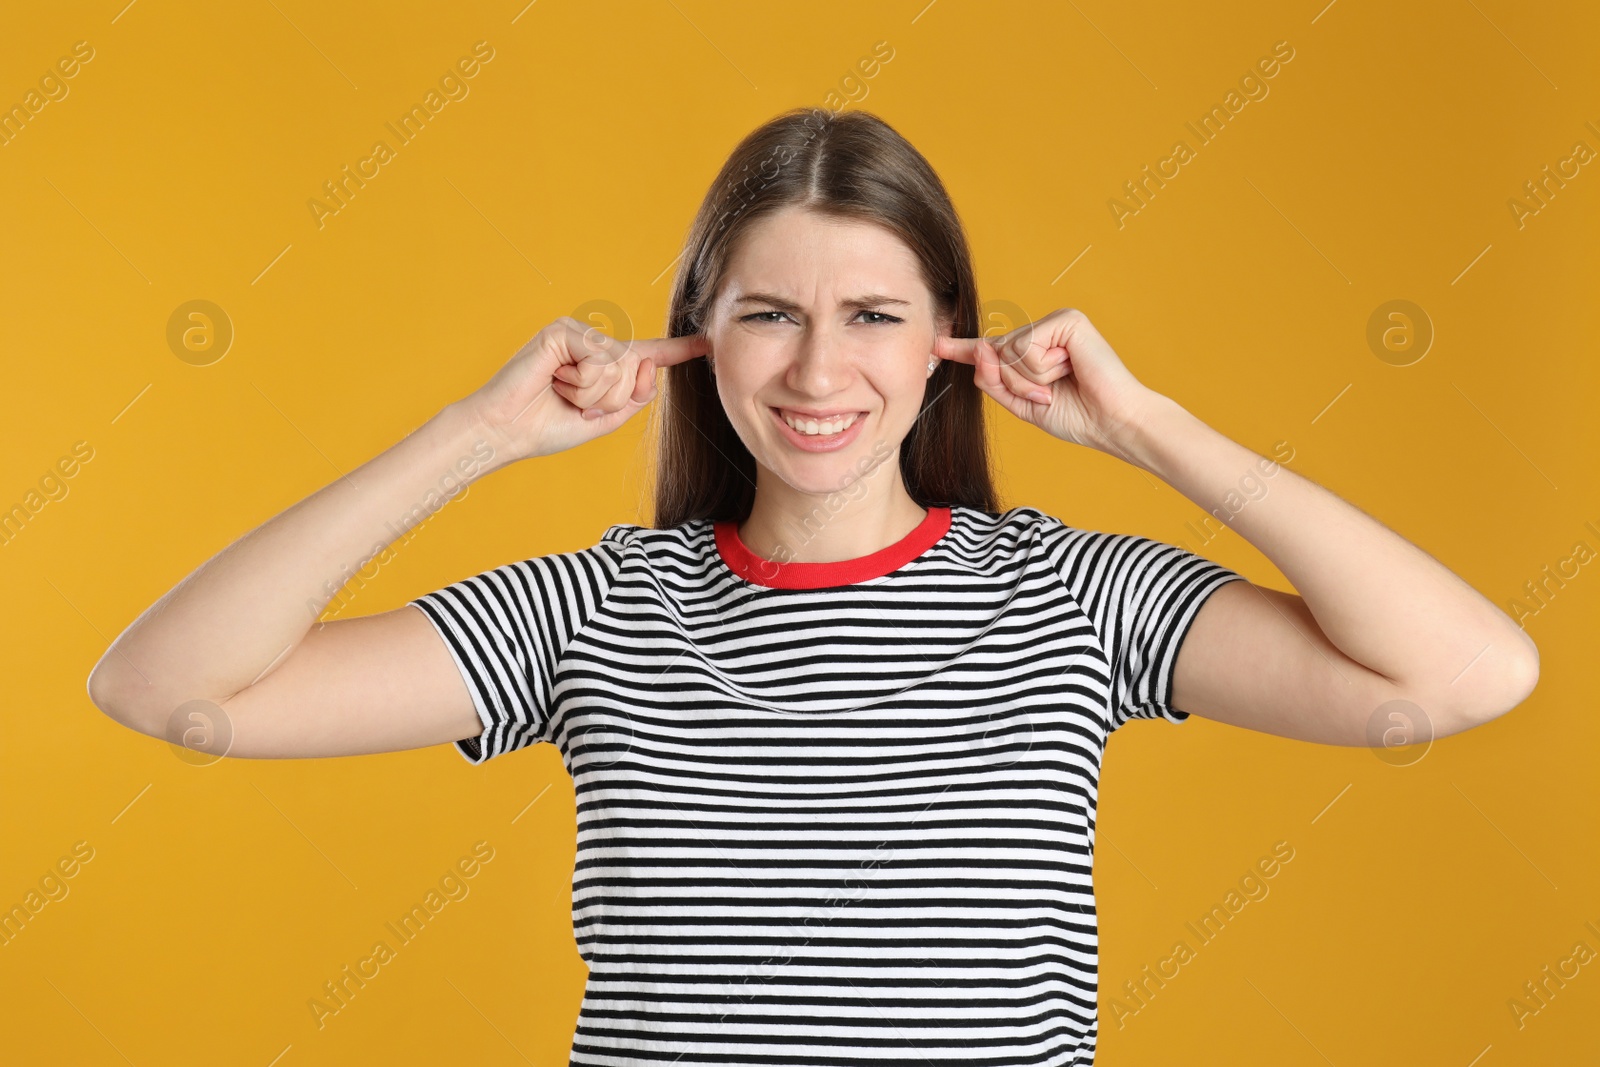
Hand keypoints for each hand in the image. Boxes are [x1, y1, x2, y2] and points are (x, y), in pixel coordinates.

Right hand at [459, 317, 709, 460]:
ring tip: (561, 393)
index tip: (707, 343)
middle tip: (575, 404)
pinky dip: (580, 383)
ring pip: (620, 366)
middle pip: (637, 368)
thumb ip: (635, 396)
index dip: (678, 350)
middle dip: (611, 399)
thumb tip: (652, 363)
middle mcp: (594, 344)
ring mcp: (578, 334)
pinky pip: (598, 361)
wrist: (505, 432)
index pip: (647, 355)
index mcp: (604, 365)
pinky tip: (553, 381)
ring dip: (593, 394)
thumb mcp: (605, 418)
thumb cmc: (547, 426)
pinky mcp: (562, 331)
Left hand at [933, 308, 1159, 456]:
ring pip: (1007, 353)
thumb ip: (994, 381)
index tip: (938, 345)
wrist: (1113, 424)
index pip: (992, 350)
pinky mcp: (1067, 320)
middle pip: (994, 356)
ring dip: (1028, 381)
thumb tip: (980, 349)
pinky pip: (1026, 347)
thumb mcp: (1023, 404)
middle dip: (1014, 386)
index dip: (963, 349)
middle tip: (1049, 395)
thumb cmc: (1077, 416)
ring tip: (1060, 384)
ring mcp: (1055, 324)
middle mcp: (1043, 333)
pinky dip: (1041, 369)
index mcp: (1033, 354)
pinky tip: (1069, 370)